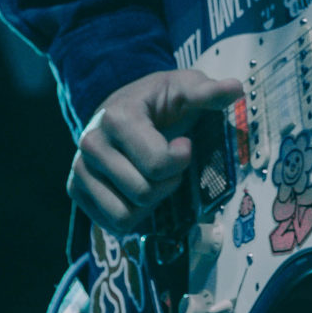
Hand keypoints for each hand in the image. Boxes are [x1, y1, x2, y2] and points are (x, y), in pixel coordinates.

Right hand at [69, 67, 243, 232]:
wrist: (122, 106)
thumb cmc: (158, 101)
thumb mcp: (184, 88)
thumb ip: (207, 92)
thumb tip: (235, 88)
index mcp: (117, 117)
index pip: (157, 164)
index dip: (180, 161)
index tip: (184, 145)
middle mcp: (91, 143)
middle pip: (142, 192)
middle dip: (167, 183)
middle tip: (170, 164)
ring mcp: (80, 168)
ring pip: (124, 214)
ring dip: (149, 203)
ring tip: (153, 178)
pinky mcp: (76, 189)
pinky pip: (111, 224)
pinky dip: (132, 216)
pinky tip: (138, 191)